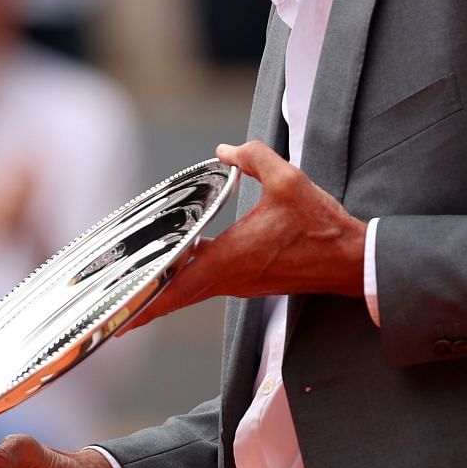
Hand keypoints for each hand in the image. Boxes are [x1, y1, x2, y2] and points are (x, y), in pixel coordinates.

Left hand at [121, 141, 365, 336]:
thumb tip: (225, 149)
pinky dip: (187, 284)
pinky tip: (176, 269)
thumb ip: (253, 158)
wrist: (352, 260)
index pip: (179, 285)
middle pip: (178, 296)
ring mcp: (242, 283)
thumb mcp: (288, 180)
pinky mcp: (251, 282)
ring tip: (134, 292)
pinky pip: (209, 286)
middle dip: (145, 305)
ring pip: (193, 292)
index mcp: (233, 256)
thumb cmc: (321, 225)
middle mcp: (232, 277)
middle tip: (114, 313)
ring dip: (165, 293)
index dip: (148, 302)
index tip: (121, 318)